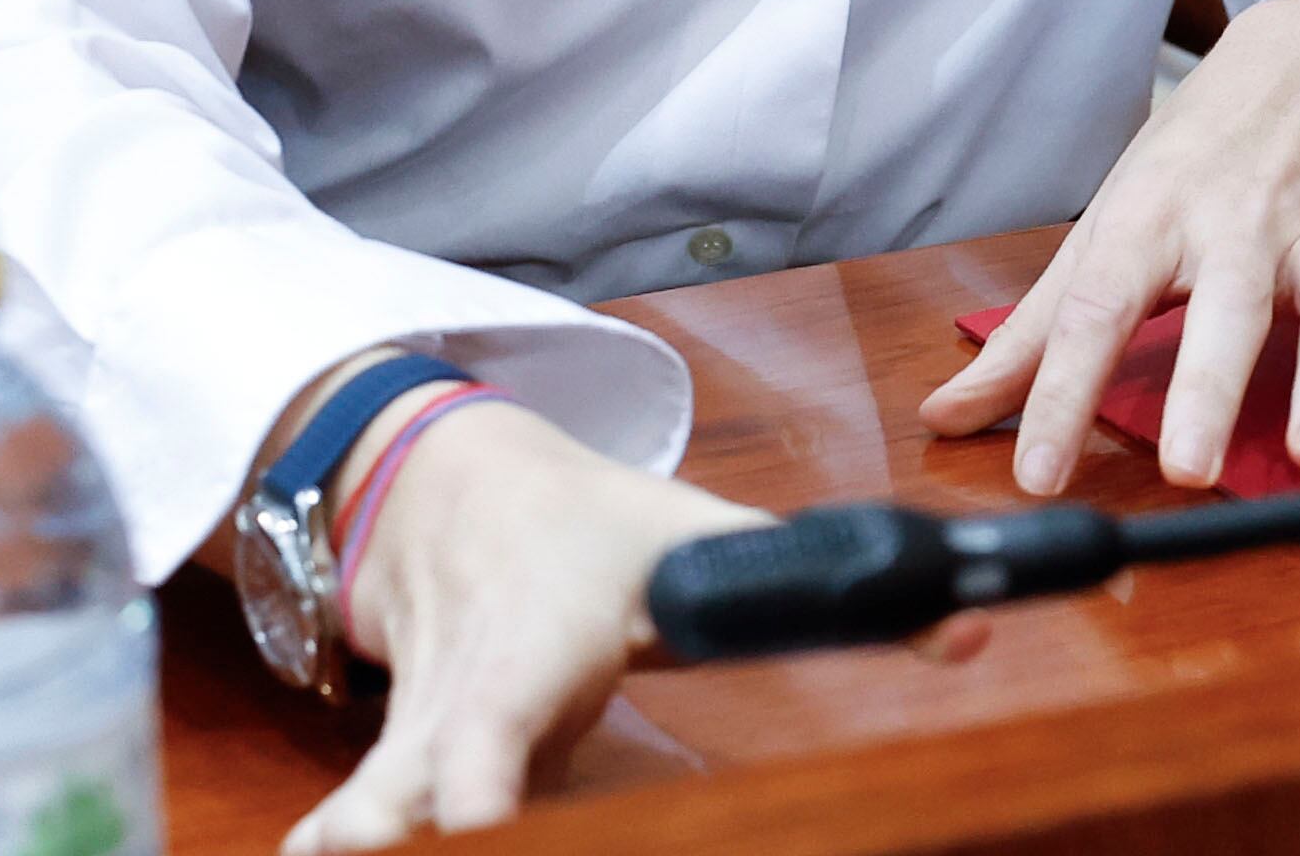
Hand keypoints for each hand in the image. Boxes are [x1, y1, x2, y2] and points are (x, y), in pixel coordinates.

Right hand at [282, 402, 756, 848]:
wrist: (443, 481)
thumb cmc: (579, 524)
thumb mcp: (691, 534)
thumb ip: (803, 582)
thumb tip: (950, 625)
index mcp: (516, 661)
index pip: (478, 750)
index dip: (477, 807)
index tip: (487, 831)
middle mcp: (441, 720)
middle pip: (383, 819)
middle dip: (391, 851)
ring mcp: (402, 753)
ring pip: (349, 830)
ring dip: (359, 850)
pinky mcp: (386, 777)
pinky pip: (354, 835)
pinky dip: (350, 852)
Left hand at [920, 0, 1299, 497]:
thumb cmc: (1203, 149)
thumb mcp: (1113, 215)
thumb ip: (1034, 330)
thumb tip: (944, 415)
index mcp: (1153, 216)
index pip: (1096, 308)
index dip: (1063, 391)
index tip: (1040, 472)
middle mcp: (1239, 224)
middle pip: (1224, 306)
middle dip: (1208, 387)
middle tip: (1188, 468)